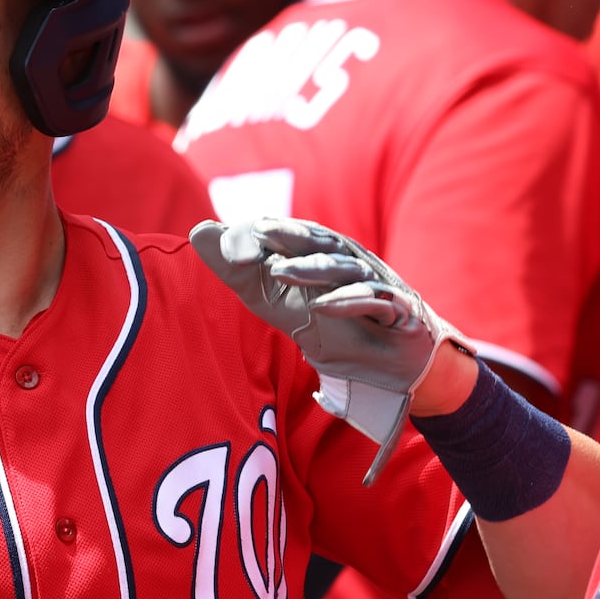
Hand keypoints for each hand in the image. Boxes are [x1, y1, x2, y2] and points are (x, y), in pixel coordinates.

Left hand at [190, 217, 474, 484]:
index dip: (254, 234)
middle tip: (252, 238)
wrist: (391, 369)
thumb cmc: (332, 326)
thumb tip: (198, 229)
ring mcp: (375, 281)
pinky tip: (323, 307)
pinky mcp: (400, 309)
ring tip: (280, 272)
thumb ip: (238, 269)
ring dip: (312, 267)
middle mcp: (346, 259)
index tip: (218, 238)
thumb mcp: (275, 300)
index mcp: (316, 252)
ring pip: (342, 265)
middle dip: (283, 236)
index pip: (284, 233)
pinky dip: (350, 300)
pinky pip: (376, 299)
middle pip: (315, 240)